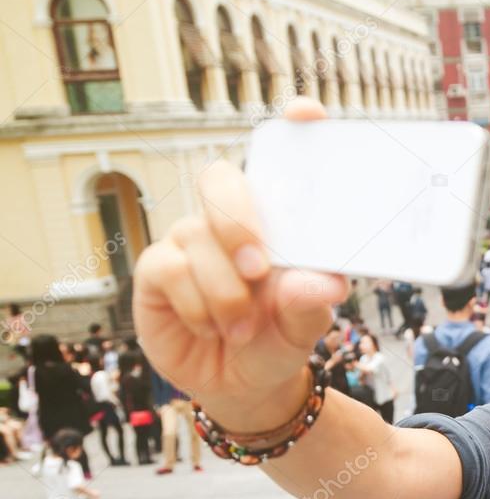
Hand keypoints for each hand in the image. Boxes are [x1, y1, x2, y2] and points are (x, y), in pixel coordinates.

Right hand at [131, 98, 349, 431]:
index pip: (280, 160)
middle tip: (260, 269)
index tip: (306, 113)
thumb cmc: (279, 339)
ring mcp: (192, 239)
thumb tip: (321, 282)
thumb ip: (311, 303)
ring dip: (226, 293)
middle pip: (221, 179)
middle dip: (239, 220)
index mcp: (276, 221)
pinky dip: (199, 305)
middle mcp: (231, 220)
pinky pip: (172, 268)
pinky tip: (212, 328)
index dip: (294, 130)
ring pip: (198, 237)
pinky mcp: (158, 269)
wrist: (244, 385)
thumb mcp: (305, 326)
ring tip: (245, 329)